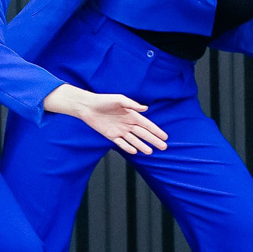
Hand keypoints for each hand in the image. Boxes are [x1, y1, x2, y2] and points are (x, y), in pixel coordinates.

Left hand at [43, 85, 168, 155]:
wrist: (87, 106)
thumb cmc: (103, 100)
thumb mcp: (119, 99)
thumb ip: (132, 104)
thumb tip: (145, 108)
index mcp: (131, 115)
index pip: (147, 124)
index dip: (156, 131)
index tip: (165, 137)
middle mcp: (127, 124)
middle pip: (143, 134)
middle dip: (153, 140)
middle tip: (163, 147)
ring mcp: (119, 130)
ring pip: (134, 140)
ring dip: (142, 146)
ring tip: (150, 152)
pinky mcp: (110, 135)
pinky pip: (121, 143)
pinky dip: (127, 147)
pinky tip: (134, 151)